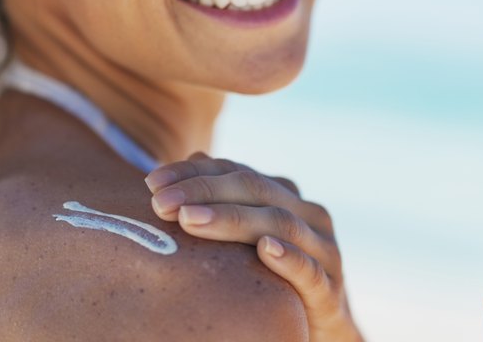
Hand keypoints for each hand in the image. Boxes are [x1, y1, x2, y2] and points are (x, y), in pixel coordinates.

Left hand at [144, 152, 363, 341]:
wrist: (324, 327)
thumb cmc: (276, 277)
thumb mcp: (249, 237)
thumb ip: (226, 201)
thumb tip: (194, 157)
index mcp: (285, 196)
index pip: (236, 171)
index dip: (194, 173)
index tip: (152, 182)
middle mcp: (308, 214)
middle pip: (254, 190)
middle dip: (203, 192)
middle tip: (162, 202)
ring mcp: (324, 248)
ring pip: (279, 222)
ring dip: (232, 219)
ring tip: (190, 220)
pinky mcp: (330, 288)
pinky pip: (310, 269)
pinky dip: (289, 257)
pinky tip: (264, 250)